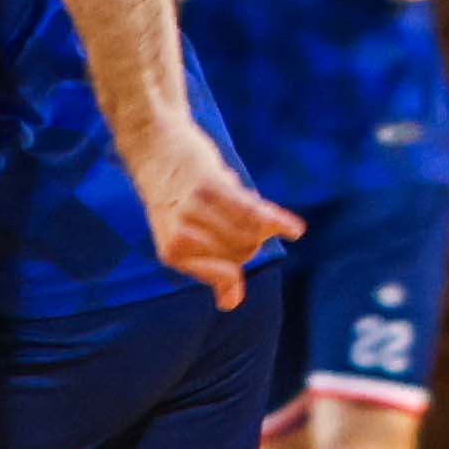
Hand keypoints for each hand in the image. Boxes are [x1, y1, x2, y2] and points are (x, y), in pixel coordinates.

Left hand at [127, 116, 304, 308]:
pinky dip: (277, 221)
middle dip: (250, 237)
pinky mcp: (209, 186)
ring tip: (241, 202)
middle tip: (232, 215)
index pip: (228, 276)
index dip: (240, 266)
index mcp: (173, 254)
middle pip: (244, 252)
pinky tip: (295, 230)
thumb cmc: (175, 195)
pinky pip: (253, 212)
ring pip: (251, 231)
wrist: (153, 144)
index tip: (233, 256)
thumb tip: (230, 304)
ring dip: (259, 220)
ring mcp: (194, 211)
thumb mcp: (182, 234)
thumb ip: (209, 266)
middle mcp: (181, 236)